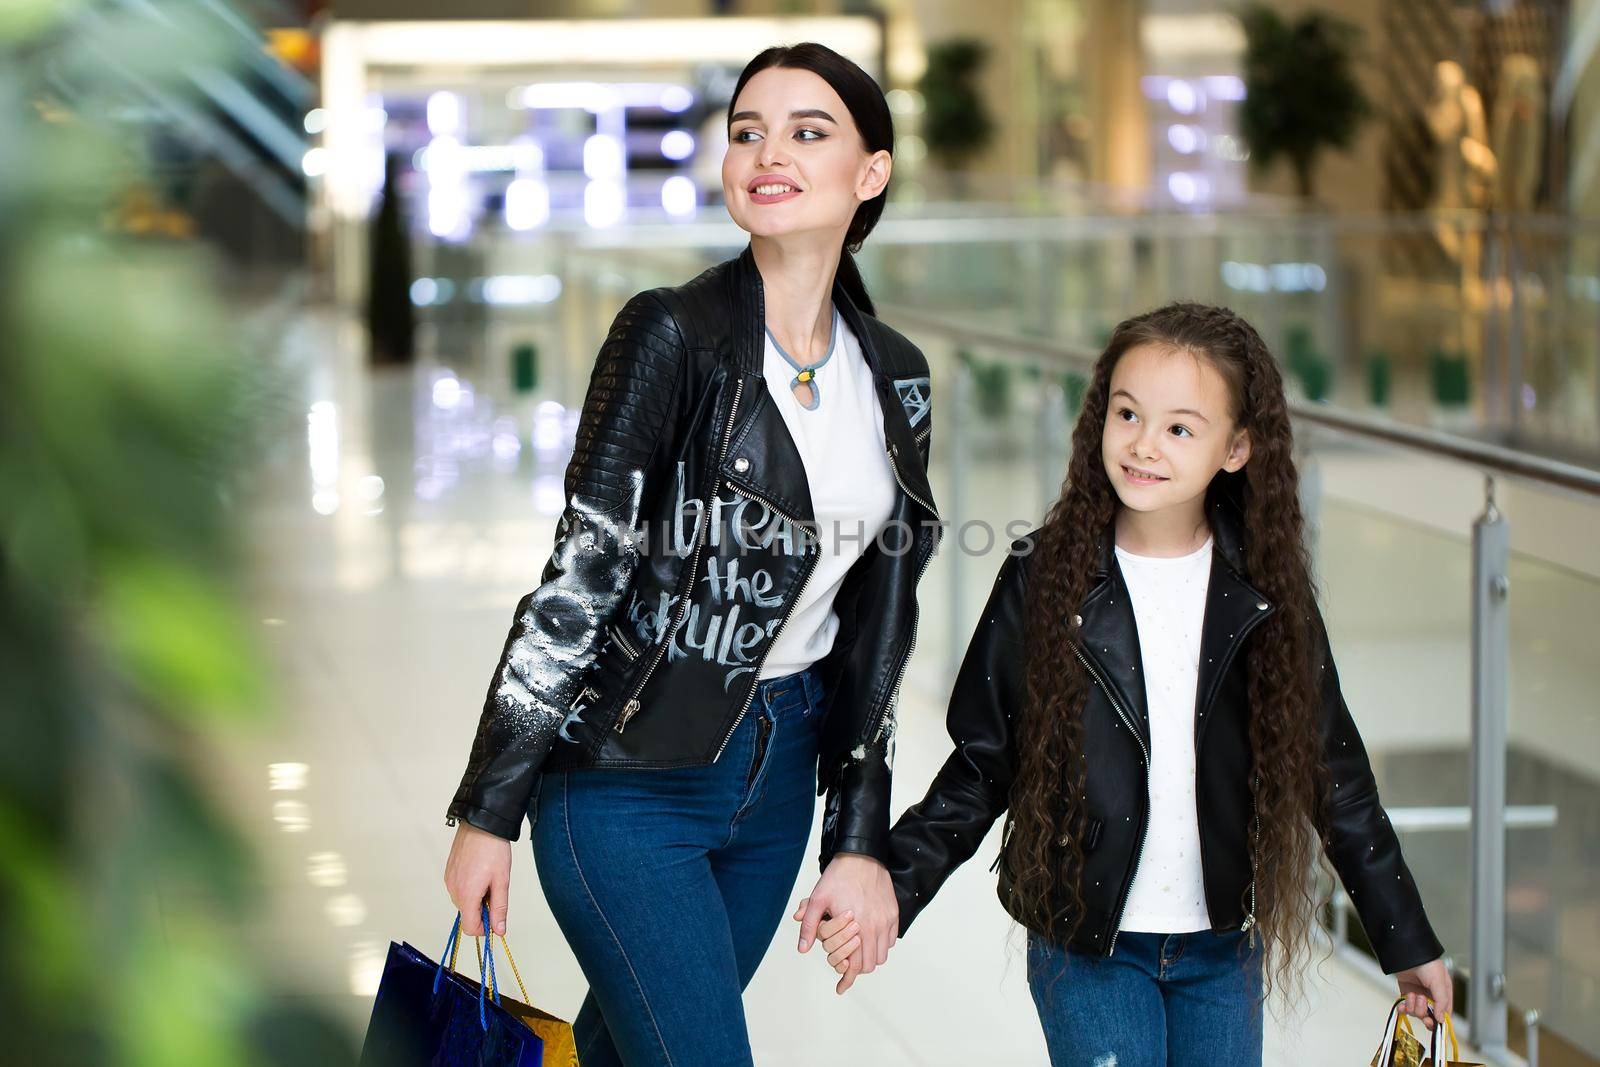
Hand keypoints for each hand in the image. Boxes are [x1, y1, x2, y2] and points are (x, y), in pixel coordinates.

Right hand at [444, 821, 511, 936]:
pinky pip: (458, 889)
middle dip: (481, 910)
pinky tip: (479, 872)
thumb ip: (499, 908)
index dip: (484, 928)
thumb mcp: (502, 881)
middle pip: (466, 914)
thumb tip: (498, 930)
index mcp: (467, 895)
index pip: (470, 928)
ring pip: (462, 902)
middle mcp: (453, 890)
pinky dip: (469, 888)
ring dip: (475, 898)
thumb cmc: (493, 850)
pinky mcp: (448, 872)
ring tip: (487, 878)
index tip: (495, 918)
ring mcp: (449, 881)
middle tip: (494, 890)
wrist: (481, 823)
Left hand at [795, 854, 897, 988]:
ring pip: (882, 955)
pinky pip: (890, 940)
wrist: (862, 855)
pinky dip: (880, 945)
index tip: (840, 987)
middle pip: (869, 964)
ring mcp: (886, 920)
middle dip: (857, 968)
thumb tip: (803, 948)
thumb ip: (809, 925)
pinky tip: (868, 937)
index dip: (847, 979)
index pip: (855, 965)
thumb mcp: (817, 899)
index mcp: (858, 927)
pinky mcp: (893, 913)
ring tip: (856, 951)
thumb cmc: (839, 876)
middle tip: (845, 964)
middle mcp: (876, 926)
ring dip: (869, 958)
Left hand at [1395, 957, 1452, 1031]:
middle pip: (1429, 1016)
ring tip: (1413, 995)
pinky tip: (1402, 1005)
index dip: (1439, 1021)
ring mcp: (1418, 995)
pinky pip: (1406, 1007)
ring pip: (1417, 1012)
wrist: (1405, 952)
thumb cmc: (1426, 963)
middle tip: (1422, 1009)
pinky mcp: (1406, 993)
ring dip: (1413, 1006)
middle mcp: (1431, 996)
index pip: (1444, 1013)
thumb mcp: (1438, 982)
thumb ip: (1441, 1001)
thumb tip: (1441, 1019)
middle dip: (1424, 1014)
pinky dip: (1403, 1008)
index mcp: (1443, 993)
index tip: (1432, 1023)